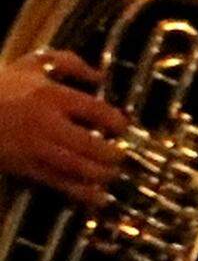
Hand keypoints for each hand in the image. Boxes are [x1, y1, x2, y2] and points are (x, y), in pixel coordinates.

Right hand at [0, 53, 124, 204]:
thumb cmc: (3, 86)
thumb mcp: (33, 64)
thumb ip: (68, 63)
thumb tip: (100, 76)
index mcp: (52, 96)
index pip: (96, 111)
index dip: (117, 122)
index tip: (123, 127)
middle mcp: (47, 124)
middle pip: (92, 145)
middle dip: (114, 154)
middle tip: (121, 155)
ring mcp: (36, 148)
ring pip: (79, 168)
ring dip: (103, 174)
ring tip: (112, 173)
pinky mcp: (27, 168)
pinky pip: (61, 184)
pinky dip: (83, 193)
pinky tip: (99, 197)